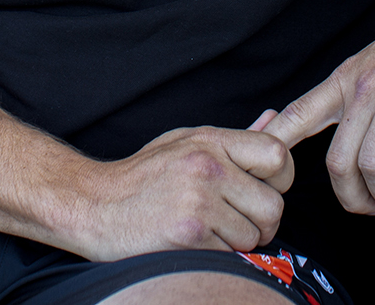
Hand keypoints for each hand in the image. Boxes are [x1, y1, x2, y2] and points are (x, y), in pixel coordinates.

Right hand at [67, 125, 294, 260]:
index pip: (277, 154)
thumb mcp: (185, 142)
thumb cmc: (142, 176)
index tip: (266, 189)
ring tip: (211, 231)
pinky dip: (218, 255)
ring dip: (238, 242)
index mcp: (210, 141)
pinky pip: (229, 254)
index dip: (281, 178)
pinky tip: (194, 243)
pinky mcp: (188, 235)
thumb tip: (273, 118)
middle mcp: (208, 167)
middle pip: (273, 205)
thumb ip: (233, 139)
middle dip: (263, 222)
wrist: (93, 205)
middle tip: (241, 223)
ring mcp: (198, 201)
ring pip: (253, 236)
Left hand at [263, 0, 374, 213]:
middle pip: (337, 162)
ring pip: (372, 166)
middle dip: (353, 198)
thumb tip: (353, 138)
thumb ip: (361, 95)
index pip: (297, 114)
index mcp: (348, 78)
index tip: (269, 172)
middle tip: (373, 206)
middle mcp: (365, 87)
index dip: (275, 147)